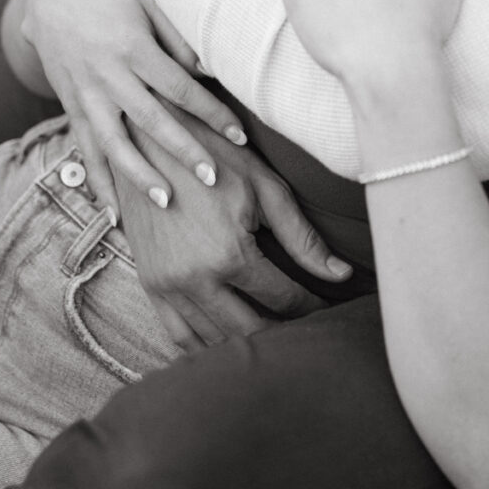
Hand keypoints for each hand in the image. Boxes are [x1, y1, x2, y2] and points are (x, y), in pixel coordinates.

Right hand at [23, 0, 246, 213]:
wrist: (48, 5)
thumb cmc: (111, 3)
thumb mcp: (146, 4)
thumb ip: (178, 38)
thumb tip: (211, 71)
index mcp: (133, 48)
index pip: (179, 87)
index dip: (211, 112)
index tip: (239, 136)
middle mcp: (108, 76)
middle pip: (151, 120)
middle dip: (182, 151)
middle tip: (211, 178)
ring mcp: (87, 97)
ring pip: (114, 143)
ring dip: (139, 176)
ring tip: (165, 203)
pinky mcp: (72, 112)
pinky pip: (86, 153)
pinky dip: (100, 185)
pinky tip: (115, 215)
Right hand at [114, 109, 352, 347]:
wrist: (147, 140)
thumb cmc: (214, 156)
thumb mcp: (264, 187)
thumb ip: (302, 237)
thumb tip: (341, 274)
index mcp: (229, 254)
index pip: (283, 298)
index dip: (311, 307)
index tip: (328, 310)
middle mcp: (195, 279)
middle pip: (251, 329)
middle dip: (284, 334)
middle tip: (306, 333)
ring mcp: (167, 286)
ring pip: (214, 339)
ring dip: (246, 346)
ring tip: (275, 342)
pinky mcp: (148, 285)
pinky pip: (177, 335)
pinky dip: (205, 348)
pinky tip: (228, 346)